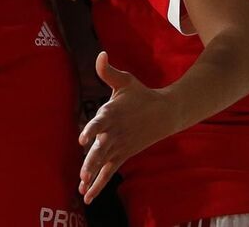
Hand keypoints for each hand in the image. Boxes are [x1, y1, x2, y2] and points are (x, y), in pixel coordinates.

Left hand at [78, 52, 178, 203]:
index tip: (83, 140)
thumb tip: (101, 55)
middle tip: (82, 173)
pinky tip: (86, 194)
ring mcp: (119, 146)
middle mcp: (115, 132)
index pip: (100, 123)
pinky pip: (108, 172)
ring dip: (93, 175)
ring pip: (104, 163)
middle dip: (92, 162)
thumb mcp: (126, 81)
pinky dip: (98, 183)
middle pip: (102, 149)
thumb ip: (108, 71)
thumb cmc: (141, 95)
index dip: (91, 131)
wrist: (165, 113)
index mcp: (112, 113)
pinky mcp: (122, 155)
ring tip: (82, 187)